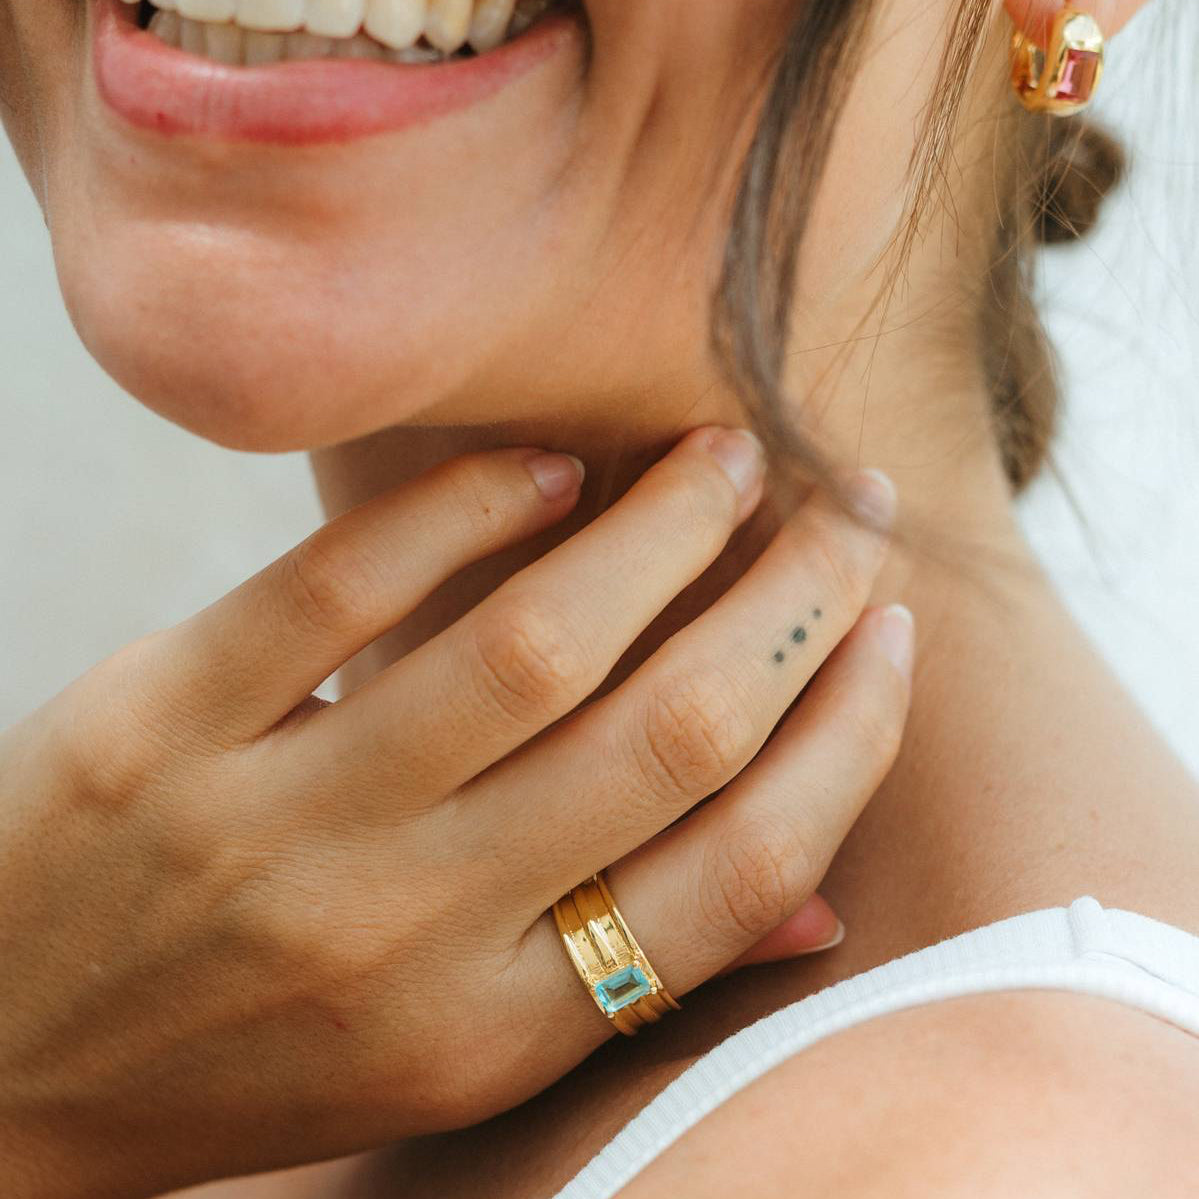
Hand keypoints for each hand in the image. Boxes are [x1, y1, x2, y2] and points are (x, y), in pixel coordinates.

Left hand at [0, 426, 909, 1197]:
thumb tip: (822, 900)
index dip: (846, 736)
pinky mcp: (157, 725)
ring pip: (526, 644)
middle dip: (791, 598)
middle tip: (844, 507)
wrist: (6, 1065)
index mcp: (495, 1025)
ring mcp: (275, 826)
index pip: (736, 873)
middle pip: (665, 737)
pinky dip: (465, 505)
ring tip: (722, 456)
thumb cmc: (256, 1053)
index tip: (888, 632)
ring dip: (658, 529)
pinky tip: (543, 465)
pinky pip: (342, 587)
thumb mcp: (448, 1056)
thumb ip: (627, 978)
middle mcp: (404, 934)